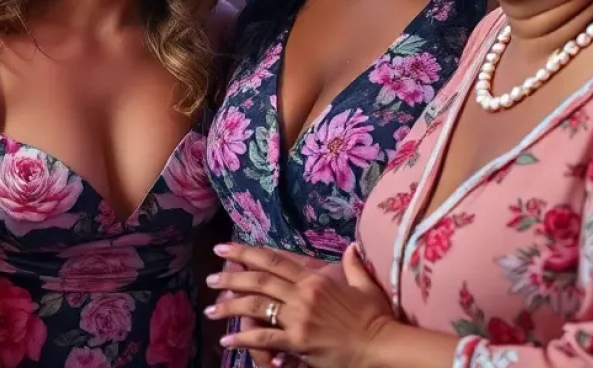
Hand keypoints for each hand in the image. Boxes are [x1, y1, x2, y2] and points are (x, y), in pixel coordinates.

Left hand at [206, 243, 394, 367]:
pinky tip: (227, 339)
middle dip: (231, 277)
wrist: (382, 346)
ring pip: (256, 306)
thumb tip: (352, 247)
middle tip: (210, 277)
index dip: (246, 253)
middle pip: (258, 281)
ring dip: (230, 306)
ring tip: (211, 309)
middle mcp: (302, 293)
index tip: (224, 249)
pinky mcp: (300, 341)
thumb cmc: (375, 317)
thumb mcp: (364, 285)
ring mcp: (299, 317)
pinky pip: (265, 338)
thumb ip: (354, 265)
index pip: (272, 260)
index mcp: (312, 279)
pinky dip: (244, 338)